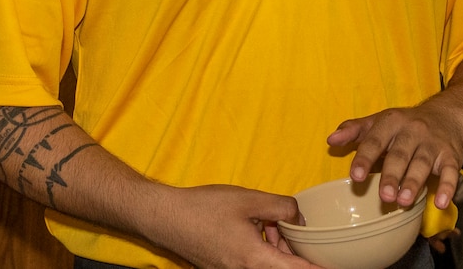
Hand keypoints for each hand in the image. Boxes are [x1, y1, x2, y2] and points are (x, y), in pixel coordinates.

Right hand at [146, 184, 314, 268]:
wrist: (164, 217)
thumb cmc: (204, 208)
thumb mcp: (250, 200)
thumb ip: (283, 208)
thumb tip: (298, 218)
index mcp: (253, 259)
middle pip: (281, 266)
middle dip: (292, 250)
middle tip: (293, 227)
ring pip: (266, 263)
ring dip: (275, 247)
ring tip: (270, 222)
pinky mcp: (223, 267)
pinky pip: (252, 262)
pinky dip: (261, 247)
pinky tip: (259, 227)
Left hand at [327, 103, 462, 211]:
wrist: (449, 115)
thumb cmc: (406, 124)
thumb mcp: (380, 121)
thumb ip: (354, 130)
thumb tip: (330, 140)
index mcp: (392, 122)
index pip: (375, 140)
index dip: (365, 158)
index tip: (356, 176)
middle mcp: (413, 131)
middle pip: (400, 154)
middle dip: (392, 175)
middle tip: (383, 196)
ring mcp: (433, 143)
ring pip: (423, 163)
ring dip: (414, 182)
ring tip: (404, 201)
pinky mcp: (452, 155)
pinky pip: (452, 171)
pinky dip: (448, 187)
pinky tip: (442, 202)